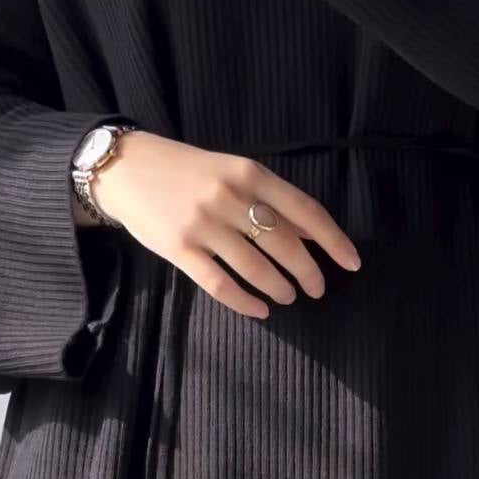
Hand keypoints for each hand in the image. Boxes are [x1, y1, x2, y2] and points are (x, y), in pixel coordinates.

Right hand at [94, 129, 361, 318]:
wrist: (126, 168)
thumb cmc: (185, 170)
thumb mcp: (230, 170)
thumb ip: (266, 197)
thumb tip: (308, 235)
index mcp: (249, 172)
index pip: (306, 211)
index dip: (334, 241)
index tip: (352, 263)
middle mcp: (230, 197)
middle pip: (285, 245)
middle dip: (309, 272)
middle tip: (317, 289)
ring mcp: (203, 224)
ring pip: (256, 268)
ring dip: (279, 288)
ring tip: (287, 296)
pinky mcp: (179, 249)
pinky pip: (221, 284)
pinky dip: (245, 303)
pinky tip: (258, 310)